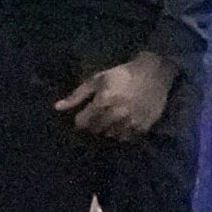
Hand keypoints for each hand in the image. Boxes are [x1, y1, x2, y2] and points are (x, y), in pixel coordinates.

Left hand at [56, 51, 173, 140]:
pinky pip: (126, 138)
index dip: (80, 120)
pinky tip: (123, 122)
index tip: (84, 115)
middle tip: (99, 115)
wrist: (154, 73)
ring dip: (107, 129)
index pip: (82, 123)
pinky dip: (122, 133)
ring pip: (110, 136)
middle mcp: (116, 115)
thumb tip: (57, 107)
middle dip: (94, 124)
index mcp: (103, 102)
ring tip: (111, 118)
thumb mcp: (97, 80)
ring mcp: (131, 123)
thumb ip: (77, 95)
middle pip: (95, 130)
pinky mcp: (143, 127)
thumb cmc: (121, 74)